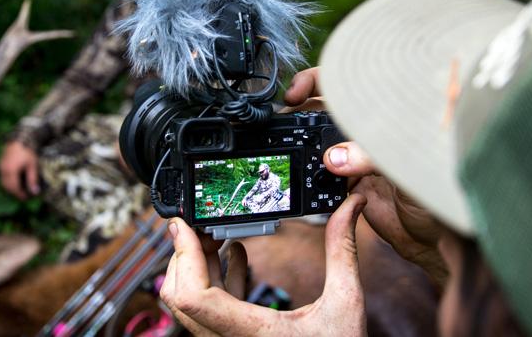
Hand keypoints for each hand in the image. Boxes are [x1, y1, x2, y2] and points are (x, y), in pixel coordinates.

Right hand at [0, 141, 39, 199]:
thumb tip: (35, 192)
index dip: (20, 194)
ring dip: (11, 187)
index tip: (27, 198)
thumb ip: (32, 179)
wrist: (21, 138)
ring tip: (21, 189)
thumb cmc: (28, 151)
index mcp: (11, 171)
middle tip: (24, 195)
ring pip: (4, 182)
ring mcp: (1, 166)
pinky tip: (16, 181)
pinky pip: (3, 176)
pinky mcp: (1, 163)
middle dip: (15, 192)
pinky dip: (9, 181)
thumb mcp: (32, 166)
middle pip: (7, 186)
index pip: (14, 188)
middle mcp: (3, 170)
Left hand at [161, 194, 367, 335]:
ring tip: (217, 233)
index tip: (184, 225)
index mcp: (252, 333)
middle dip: (185, 254)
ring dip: (198, 265)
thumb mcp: (346, 303)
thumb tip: (351, 207)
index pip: (193, 297)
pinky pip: (209, 310)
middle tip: (201, 223)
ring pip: (190, 304)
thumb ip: (343, 252)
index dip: (182, 255)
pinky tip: (236, 253)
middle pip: (180, 297)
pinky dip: (216, 279)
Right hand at [285, 67, 446, 285]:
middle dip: (300, 108)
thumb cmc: (438, 192)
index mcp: (383, 116)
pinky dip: (308, 170)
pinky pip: (321, 170)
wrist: (433, 237)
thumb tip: (334, 157)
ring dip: (302, 140)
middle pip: (326, 108)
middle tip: (281, 118)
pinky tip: (301, 171)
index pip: (346, 85)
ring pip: (320, 139)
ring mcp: (356, 156)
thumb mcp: (408, 166)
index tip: (295, 93)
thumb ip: (371, 157)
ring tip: (284, 143)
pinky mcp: (348, 181)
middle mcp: (368, 131)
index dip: (316, 81)